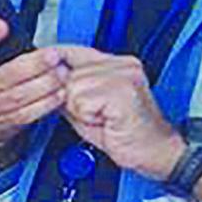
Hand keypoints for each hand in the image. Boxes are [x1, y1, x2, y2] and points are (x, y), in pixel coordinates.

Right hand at [0, 18, 66, 147]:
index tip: (2, 25)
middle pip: (1, 78)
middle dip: (30, 66)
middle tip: (53, 54)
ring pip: (18, 98)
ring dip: (44, 85)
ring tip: (62, 72)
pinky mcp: (4, 124)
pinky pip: (27, 114)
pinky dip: (46, 103)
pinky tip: (60, 91)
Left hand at [57, 46, 185, 178]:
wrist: (155, 152)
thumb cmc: (125, 133)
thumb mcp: (89, 109)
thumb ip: (71, 91)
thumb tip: (48, 80)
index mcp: (116, 64)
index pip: (73, 50)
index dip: (54, 64)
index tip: (46, 72)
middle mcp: (122, 64)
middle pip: (68, 74)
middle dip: (73, 100)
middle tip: (97, 114)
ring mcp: (124, 75)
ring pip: (73, 88)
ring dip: (81, 111)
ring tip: (102, 118)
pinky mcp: (123, 91)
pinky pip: (82, 102)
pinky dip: (88, 118)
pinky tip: (107, 121)